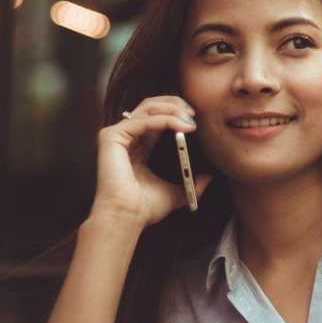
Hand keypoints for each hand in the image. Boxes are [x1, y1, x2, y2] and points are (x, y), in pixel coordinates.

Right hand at [91, 95, 214, 227]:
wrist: (127, 217)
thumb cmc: (144, 208)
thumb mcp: (175, 192)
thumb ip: (190, 183)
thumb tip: (210, 177)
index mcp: (137, 146)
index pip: (156, 117)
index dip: (176, 112)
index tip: (195, 118)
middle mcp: (125, 137)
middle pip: (150, 106)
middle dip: (174, 104)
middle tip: (194, 113)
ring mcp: (116, 135)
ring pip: (147, 108)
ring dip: (172, 110)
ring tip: (190, 120)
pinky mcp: (111, 137)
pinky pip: (143, 121)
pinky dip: (165, 120)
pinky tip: (181, 126)